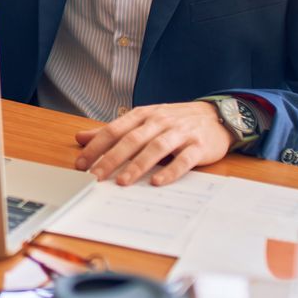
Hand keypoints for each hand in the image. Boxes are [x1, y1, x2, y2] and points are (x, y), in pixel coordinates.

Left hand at [73, 102, 233, 186]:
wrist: (216, 117)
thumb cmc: (174, 122)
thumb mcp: (143, 122)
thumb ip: (113, 131)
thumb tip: (81, 138)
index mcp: (143, 115)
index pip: (114, 130)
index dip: (96, 146)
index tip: (81, 164)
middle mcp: (160, 121)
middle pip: (131, 140)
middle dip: (111, 159)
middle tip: (95, 177)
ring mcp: (180, 133)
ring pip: (156, 148)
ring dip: (137, 165)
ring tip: (122, 182)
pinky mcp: (199, 146)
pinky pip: (184, 159)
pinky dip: (170, 171)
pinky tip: (157, 182)